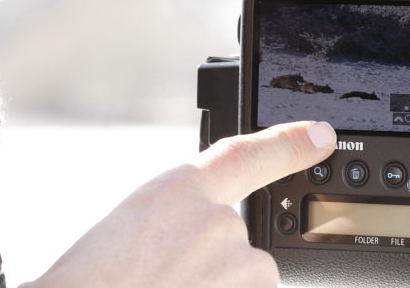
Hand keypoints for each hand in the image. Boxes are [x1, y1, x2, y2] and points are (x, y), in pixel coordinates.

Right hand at [25, 121, 335, 287]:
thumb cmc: (89, 283)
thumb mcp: (123, 233)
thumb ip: (176, 227)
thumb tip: (208, 243)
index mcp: (179, 191)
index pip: (245, 154)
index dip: (288, 144)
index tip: (320, 137)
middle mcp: (217, 224)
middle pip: (245, 248)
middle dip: (217, 272)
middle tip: (165, 283)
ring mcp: (237, 271)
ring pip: (245, 285)